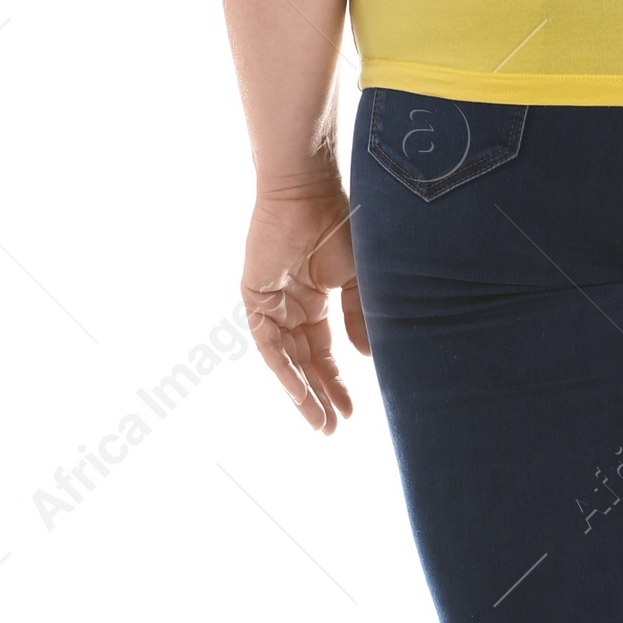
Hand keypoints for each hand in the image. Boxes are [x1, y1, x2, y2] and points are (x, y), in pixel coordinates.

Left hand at [241, 182, 369, 432]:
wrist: (308, 193)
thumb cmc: (340, 226)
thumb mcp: (357, 281)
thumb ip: (359, 319)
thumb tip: (368, 358)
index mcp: (315, 302)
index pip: (324, 353)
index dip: (337, 382)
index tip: (353, 413)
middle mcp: (291, 308)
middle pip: (305, 364)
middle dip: (319, 397)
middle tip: (333, 429)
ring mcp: (271, 305)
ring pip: (286, 360)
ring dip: (302, 393)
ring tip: (320, 422)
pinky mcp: (254, 299)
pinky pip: (268, 344)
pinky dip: (284, 370)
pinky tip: (300, 394)